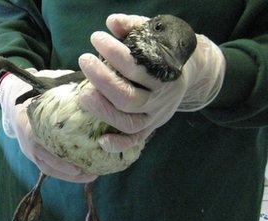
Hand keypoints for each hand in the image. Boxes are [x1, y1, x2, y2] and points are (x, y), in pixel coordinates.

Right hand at [0, 70, 96, 182]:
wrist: (12, 99)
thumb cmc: (35, 90)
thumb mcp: (48, 86)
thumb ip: (67, 87)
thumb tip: (94, 86)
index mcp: (31, 124)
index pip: (45, 144)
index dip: (60, 158)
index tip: (80, 164)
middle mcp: (29, 140)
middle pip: (48, 163)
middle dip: (70, 172)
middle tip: (93, 173)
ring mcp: (29, 149)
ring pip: (48, 168)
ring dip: (68, 176)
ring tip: (90, 176)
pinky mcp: (33, 153)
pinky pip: (47, 167)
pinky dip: (63, 172)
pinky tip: (80, 173)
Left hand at [78, 14, 224, 152]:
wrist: (191, 71)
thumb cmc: (165, 51)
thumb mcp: (155, 35)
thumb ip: (135, 27)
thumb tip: (112, 22)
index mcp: (166, 73)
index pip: (137, 67)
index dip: (114, 53)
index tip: (96, 38)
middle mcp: (161, 99)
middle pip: (128, 97)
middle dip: (102, 80)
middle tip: (84, 60)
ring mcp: (155, 116)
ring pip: (129, 122)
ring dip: (103, 110)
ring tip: (82, 93)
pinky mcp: (150, 128)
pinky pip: (135, 140)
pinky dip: (119, 144)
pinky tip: (101, 141)